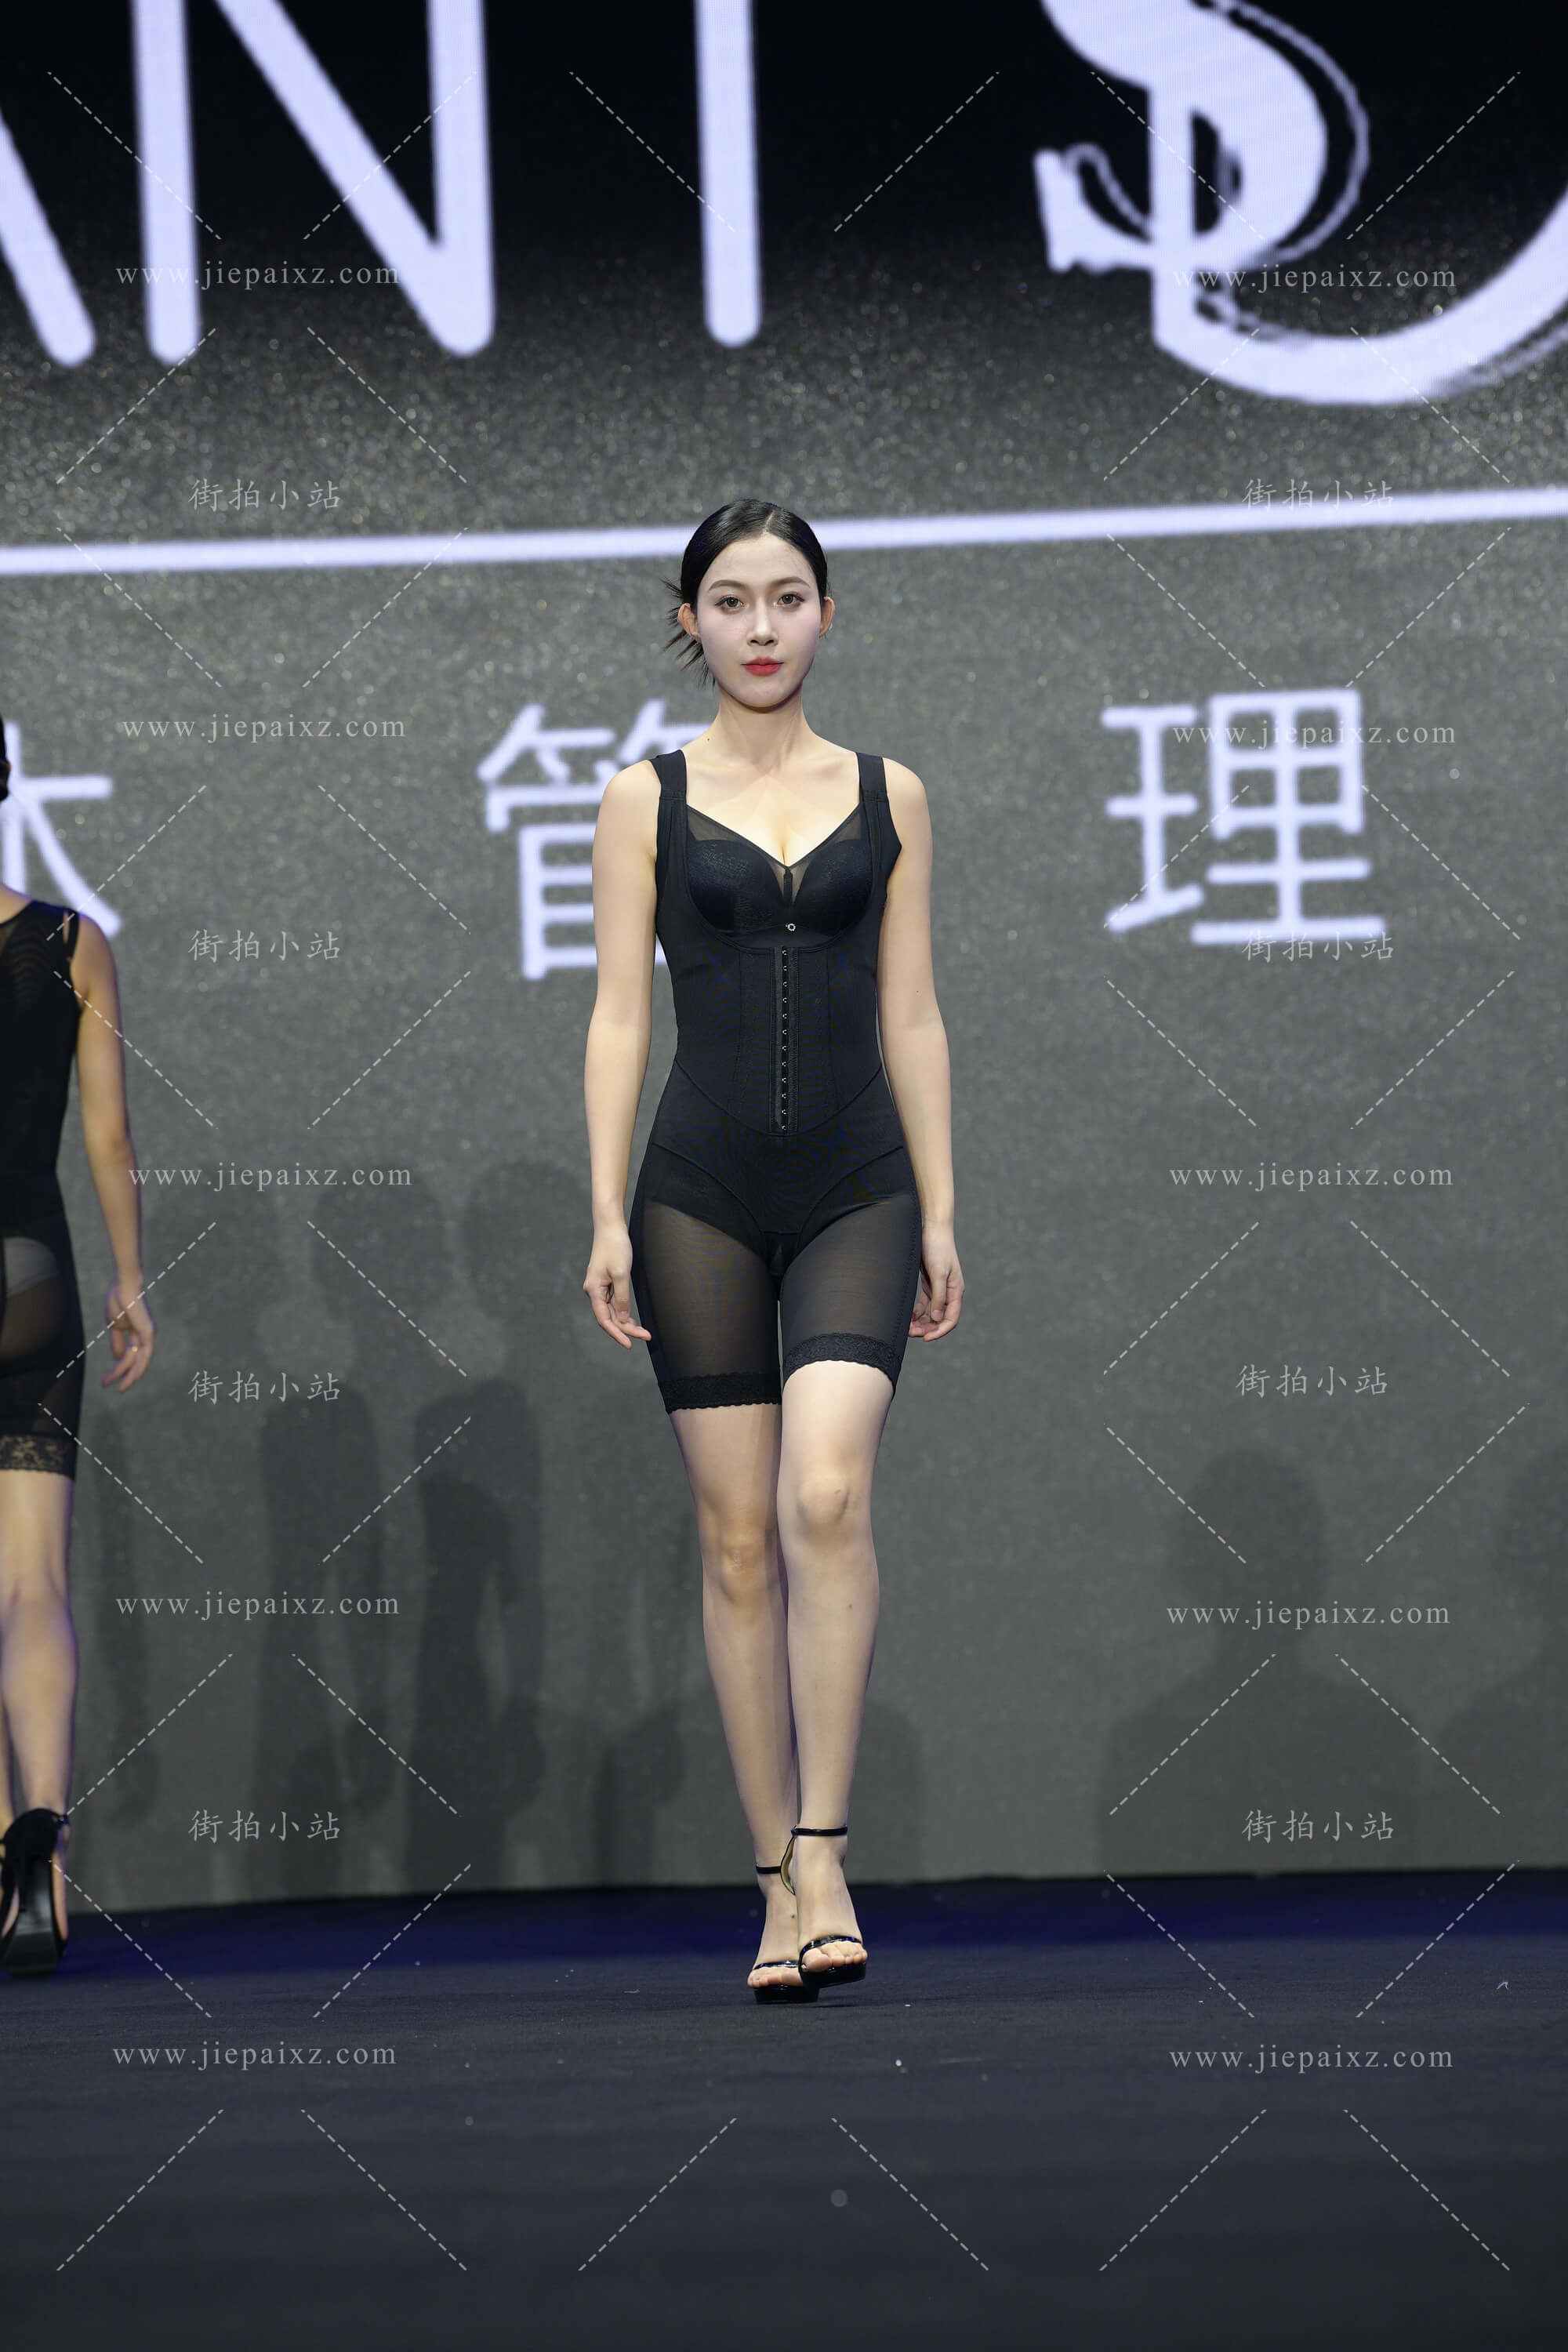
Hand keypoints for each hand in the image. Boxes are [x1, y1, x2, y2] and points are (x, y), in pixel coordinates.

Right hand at [103, 1277, 155, 1389]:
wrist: (123, 1287)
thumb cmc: (118, 1301)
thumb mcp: (114, 1326)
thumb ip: (117, 1342)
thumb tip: (117, 1358)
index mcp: (137, 1333)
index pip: (128, 1356)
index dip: (117, 1369)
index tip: (105, 1381)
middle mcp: (145, 1336)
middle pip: (135, 1362)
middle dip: (123, 1376)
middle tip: (109, 1387)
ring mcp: (148, 1335)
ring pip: (139, 1362)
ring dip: (128, 1376)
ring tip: (118, 1389)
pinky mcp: (148, 1333)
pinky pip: (143, 1356)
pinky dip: (135, 1367)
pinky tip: (128, 1378)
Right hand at [583, 1222, 652, 1348]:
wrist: (610, 1227)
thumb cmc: (615, 1247)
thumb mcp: (621, 1273)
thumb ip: (622, 1298)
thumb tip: (624, 1319)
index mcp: (593, 1290)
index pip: (604, 1319)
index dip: (617, 1333)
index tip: (629, 1344)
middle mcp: (594, 1291)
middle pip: (610, 1317)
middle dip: (627, 1329)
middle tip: (646, 1336)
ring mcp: (600, 1287)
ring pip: (613, 1311)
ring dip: (627, 1322)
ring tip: (644, 1332)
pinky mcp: (607, 1283)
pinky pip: (615, 1302)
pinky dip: (625, 1312)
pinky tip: (634, 1320)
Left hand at [910, 1223, 962, 1340]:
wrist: (930, 1228)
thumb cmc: (937, 1247)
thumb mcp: (938, 1272)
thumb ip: (939, 1296)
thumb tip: (938, 1318)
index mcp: (956, 1291)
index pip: (951, 1318)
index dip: (939, 1331)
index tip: (925, 1338)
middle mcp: (949, 1292)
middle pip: (940, 1318)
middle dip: (927, 1328)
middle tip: (910, 1333)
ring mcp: (938, 1288)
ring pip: (931, 1313)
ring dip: (921, 1322)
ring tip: (907, 1328)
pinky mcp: (929, 1283)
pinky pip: (924, 1304)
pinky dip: (917, 1312)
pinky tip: (908, 1317)